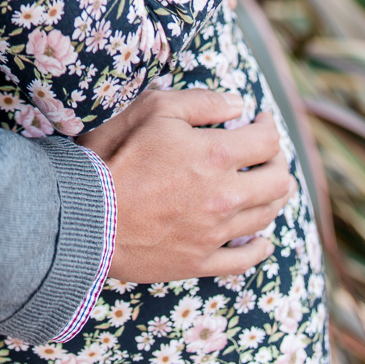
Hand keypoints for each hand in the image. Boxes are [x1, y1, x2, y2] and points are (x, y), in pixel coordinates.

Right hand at [78, 88, 290, 281]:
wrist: (86, 213)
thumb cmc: (115, 154)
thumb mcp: (153, 109)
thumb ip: (201, 102)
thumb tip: (237, 104)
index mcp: (217, 155)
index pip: (266, 140)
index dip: (268, 124)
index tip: (260, 118)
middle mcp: (225, 197)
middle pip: (277, 181)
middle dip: (278, 160)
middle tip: (268, 152)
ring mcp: (215, 233)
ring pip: (266, 217)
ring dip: (274, 197)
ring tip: (267, 185)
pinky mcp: (200, 261)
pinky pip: (244, 259)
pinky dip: (259, 248)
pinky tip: (262, 241)